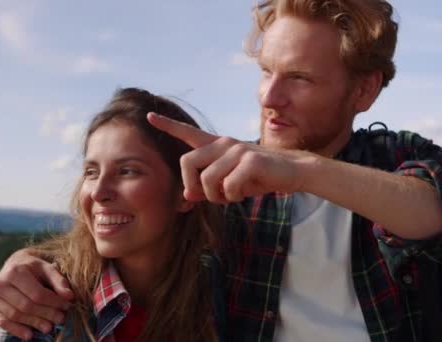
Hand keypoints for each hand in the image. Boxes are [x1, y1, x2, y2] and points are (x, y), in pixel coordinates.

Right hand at [0, 249, 73, 339]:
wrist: (13, 266)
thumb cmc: (34, 269)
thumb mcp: (47, 269)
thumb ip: (59, 281)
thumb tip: (70, 297)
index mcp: (15, 271)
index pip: (37, 293)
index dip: (54, 302)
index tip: (67, 307)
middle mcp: (0, 283)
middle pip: (26, 306)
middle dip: (46, 314)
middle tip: (60, 320)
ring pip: (15, 315)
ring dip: (34, 324)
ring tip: (49, 328)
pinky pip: (2, 321)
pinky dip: (16, 330)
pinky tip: (30, 335)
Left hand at [148, 112, 314, 202]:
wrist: (292, 171)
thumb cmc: (258, 176)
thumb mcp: (229, 183)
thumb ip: (207, 187)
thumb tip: (186, 196)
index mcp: (217, 145)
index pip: (188, 132)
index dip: (168, 125)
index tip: (149, 116)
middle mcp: (224, 143)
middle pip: (187, 163)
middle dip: (192, 185)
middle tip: (208, 196)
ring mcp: (236, 150)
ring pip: (207, 179)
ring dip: (216, 196)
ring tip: (230, 196)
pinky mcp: (249, 160)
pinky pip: (227, 187)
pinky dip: (232, 197)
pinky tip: (244, 193)